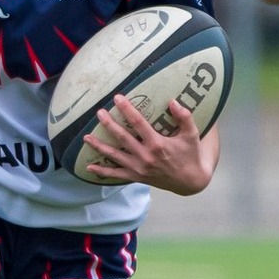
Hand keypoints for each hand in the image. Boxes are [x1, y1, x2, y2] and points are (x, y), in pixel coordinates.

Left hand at [82, 96, 212, 194]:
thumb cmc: (190, 155)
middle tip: (98, 112)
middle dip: (109, 124)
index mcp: (157, 144)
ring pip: (114, 156)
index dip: (126, 109)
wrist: (190, 181)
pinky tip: (89, 166)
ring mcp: (139, 168)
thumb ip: (184, 117)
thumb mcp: (192, 135)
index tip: (116, 98)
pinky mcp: (136, 177)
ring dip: (99, 146)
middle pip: (122, 137)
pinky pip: (116, 175)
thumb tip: (172, 101)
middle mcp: (145, 156)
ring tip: (85, 137)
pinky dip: (102, 171)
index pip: (138, 123)